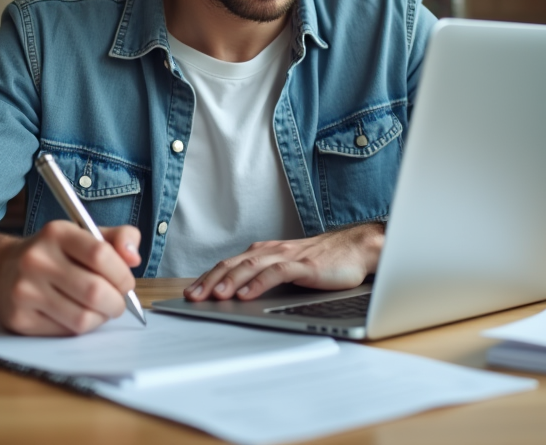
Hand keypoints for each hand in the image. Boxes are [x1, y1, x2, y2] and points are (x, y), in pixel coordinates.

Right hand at [0, 221, 140, 335]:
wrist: (1, 270)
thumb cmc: (53, 254)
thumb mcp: (84, 235)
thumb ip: (118, 238)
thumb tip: (134, 257)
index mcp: (56, 233)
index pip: (100, 254)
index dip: (122, 274)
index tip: (127, 283)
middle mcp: (36, 259)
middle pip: (94, 291)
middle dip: (116, 302)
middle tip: (117, 303)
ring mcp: (24, 290)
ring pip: (82, 318)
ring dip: (100, 318)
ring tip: (99, 310)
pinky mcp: (19, 318)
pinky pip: (65, 332)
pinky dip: (80, 328)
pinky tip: (76, 315)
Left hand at [183, 223, 384, 301]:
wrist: (355, 249)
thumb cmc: (322, 261)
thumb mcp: (287, 268)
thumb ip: (265, 277)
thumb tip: (238, 297)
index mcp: (264, 252)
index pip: (229, 265)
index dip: (207, 278)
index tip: (189, 293)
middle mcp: (271, 251)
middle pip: (233, 265)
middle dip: (210, 281)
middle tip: (192, 297)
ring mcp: (287, 256)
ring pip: (251, 267)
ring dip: (230, 282)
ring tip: (214, 296)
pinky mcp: (304, 265)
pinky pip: (277, 273)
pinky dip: (259, 284)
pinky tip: (247, 295)